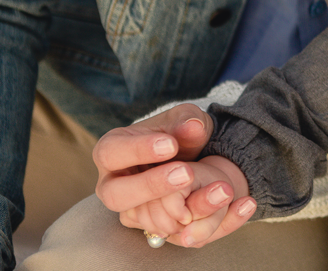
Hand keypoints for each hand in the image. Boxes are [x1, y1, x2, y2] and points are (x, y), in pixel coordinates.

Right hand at [93, 103, 256, 246]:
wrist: (186, 154)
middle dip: (150, 185)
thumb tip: (192, 126)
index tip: (171, 146)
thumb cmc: (177, 132)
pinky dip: (174, 222)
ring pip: (131, 215)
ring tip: (195, 191)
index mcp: (112, 148)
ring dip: (164, 208)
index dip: (138, 150)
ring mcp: (125, 204)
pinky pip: (151, 228)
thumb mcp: (184, 119)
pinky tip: (196, 213)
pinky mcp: (141, 220)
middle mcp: (111, 180)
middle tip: (185, 173)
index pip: (112, 152)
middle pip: (114, 193)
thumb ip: (187, 121)